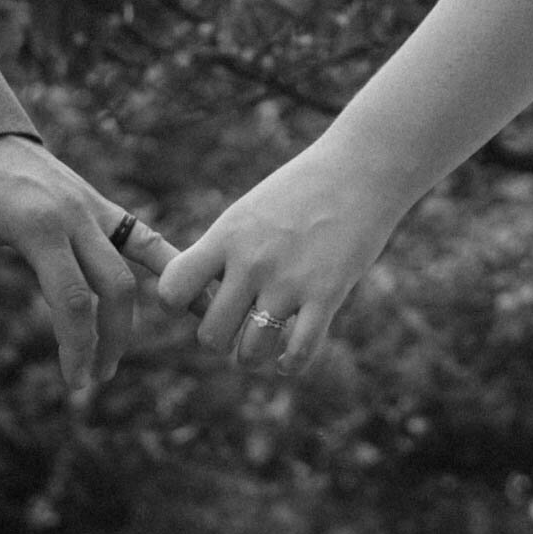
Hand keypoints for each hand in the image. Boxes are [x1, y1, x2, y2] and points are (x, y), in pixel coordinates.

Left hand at [0, 134, 177, 388]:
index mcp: (37, 225)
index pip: (73, 299)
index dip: (78, 345)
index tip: (75, 381)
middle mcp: (73, 215)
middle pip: (112, 289)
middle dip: (109, 340)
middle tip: (92, 378)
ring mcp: (90, 207)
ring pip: (130, 269)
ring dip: (128, 318)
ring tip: (112, 357)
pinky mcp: (97, 204)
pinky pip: (141, 236)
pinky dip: (166, 263)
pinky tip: (191, 292)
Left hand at [157, 140, 409, 374]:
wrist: (360, 169)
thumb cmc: (300, 190)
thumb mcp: (248, 213)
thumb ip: (222, 253)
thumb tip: (195, 298)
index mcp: (225, 237)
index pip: (172, 289)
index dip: (177, 303)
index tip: (196, 299)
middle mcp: (251, 262)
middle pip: (210, 335)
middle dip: (220, 339)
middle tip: (235, 326)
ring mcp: (289, 281)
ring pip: (250, 353)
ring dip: (252, 357)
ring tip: (259, 347)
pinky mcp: (328, 295)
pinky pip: (299, 352)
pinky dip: (290, 365)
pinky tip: (287, 361)